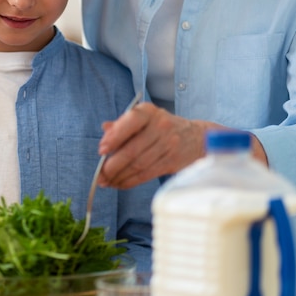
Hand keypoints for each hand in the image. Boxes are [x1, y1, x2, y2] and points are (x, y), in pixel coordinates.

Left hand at [96, 102, 214, 188]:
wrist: (196, 137)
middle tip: (100, 175)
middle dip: (112, 165)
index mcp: (149, 112)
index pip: (130, 122)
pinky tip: (120, 183)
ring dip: (119, 176)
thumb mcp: (144, 118)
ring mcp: (169, 144)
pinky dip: (130, 181)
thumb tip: (105, 129)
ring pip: (138, 164)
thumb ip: (123, 124)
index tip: (102, 150)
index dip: (114, 137)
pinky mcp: (172, 161)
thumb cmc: (162, 127)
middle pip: (132, 149)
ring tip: (107, 182)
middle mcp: (160, 126)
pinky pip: (147, 174)